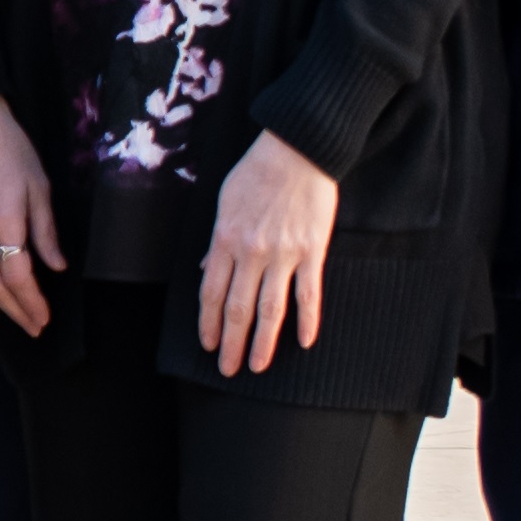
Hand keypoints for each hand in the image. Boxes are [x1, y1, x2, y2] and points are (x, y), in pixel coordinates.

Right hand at [0, 100, 57, 335]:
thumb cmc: (12, 150)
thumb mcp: (40, 187)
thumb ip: (46, 231)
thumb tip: (55, 266)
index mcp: (4, 219)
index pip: (17, 275)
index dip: (31, 302)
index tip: (44, 318)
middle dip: (15, 311)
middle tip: (33, 327)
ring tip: (17, 313)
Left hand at [198, 137, 342, 376]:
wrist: (298, 150)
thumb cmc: (258, 173)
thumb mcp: (226, 203)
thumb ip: (217, 242)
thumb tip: (207, 271)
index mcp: (226, 240)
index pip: (212, 293)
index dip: (209, 323)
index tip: (209, 345)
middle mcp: (252, 252)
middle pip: (239, 309)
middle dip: (232, 343)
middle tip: (228, 370)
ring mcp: (283, 254)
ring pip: (271, 309)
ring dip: (263, 342)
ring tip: (258, 366)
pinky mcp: (313, 251)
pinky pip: (309, 293)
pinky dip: (308, 320)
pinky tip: (306, 342)